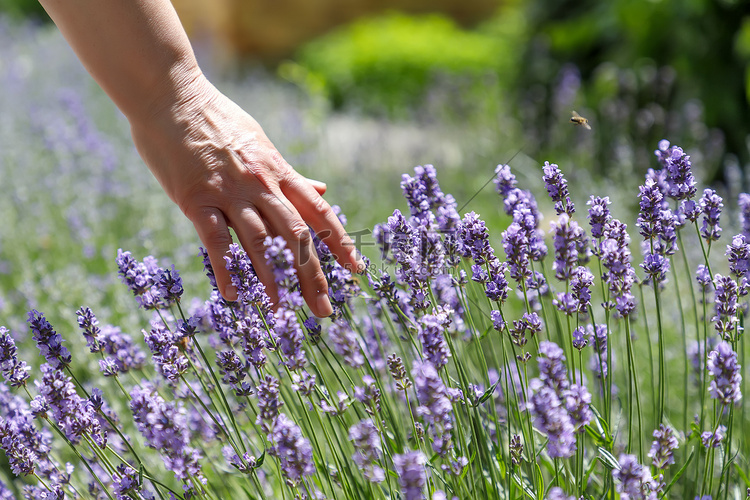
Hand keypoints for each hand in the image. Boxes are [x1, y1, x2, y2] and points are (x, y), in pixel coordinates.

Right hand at [129, 71, 362, 316]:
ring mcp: (229, 192)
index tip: (356, 269)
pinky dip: (226, 268)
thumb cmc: (216, 120)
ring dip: (273, 279)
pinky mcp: (196, 199)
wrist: (170, 95)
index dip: (340, 243)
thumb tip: (322, 191)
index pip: (318, 214)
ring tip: (280, 310)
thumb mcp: (263, 143)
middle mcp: (261, 185)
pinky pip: (215, 240)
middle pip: (296, 236)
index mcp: (279, 172)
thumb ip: (290, 175)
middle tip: (324, 310)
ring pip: (260, 242)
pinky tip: (234, 294)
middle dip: (312, 275)